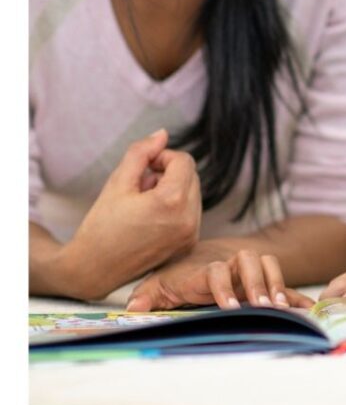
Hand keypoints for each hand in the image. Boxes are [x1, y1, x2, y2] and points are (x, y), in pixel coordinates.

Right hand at [62, 130, 201, 297]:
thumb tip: (162, 134)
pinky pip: (191, 212)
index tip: (142, 168)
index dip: (162, 157)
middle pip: (191, 176)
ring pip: (193, 193)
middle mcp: (188, 220)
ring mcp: (190, 235)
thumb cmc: (101, 225)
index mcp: (172, 202)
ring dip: (172, 190)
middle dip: (168, 174)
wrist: (93, 270)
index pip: (184, 161)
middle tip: (140, 186)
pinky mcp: (188, 245)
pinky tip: (151, 218)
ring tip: (143, 203)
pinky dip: (176, 207)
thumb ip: (141, 153)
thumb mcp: (117, 182)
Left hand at [127, 247, 314, 311]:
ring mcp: (248, 273)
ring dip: (276, 284)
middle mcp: (230, 266)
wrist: (200, 257)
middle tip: (263, 306)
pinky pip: (283, 286)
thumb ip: (146, 296)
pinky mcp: (262, 283)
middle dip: (257, 282)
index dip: (224, 287)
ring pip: (268, 265)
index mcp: (205, 269)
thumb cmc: (177, 275)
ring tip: (282, 308)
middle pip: (249, 260)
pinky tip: (309, 311)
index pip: (216, 271)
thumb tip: (133, 308)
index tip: (230, 307)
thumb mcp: (157, 284)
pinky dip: (296, 296)